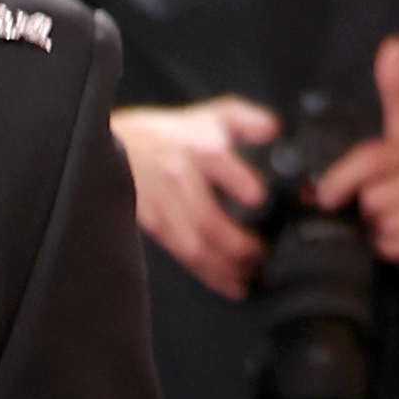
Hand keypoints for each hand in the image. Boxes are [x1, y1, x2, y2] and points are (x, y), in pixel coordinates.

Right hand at [114, 93, 278, 297]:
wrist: (121, 147)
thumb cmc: (173, 134)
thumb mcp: (213, 114)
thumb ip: (249, 120)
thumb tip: (276, 131)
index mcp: (200, 149)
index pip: (221, 166)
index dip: (244, 187)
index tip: (261, 201)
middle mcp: (181, 179)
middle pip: (209, 220)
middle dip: (239, 245)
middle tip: (263, 254)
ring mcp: (165, 206)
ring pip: (196, 247)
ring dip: (225, 268)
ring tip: (249, 275)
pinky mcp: (156, 227)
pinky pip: (184, 258)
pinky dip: (209, 276)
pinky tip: (230, 284)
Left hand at [314, 36, 398, 260]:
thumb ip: (397, 89)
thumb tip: (393, 47)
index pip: (370, 161)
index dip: (341, 180)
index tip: (326, 194)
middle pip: (371, 201)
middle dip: (368, 205)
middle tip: (380, 198)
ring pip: (384, 228)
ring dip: (379, 228)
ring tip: (396, 213)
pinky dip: (394, 245)